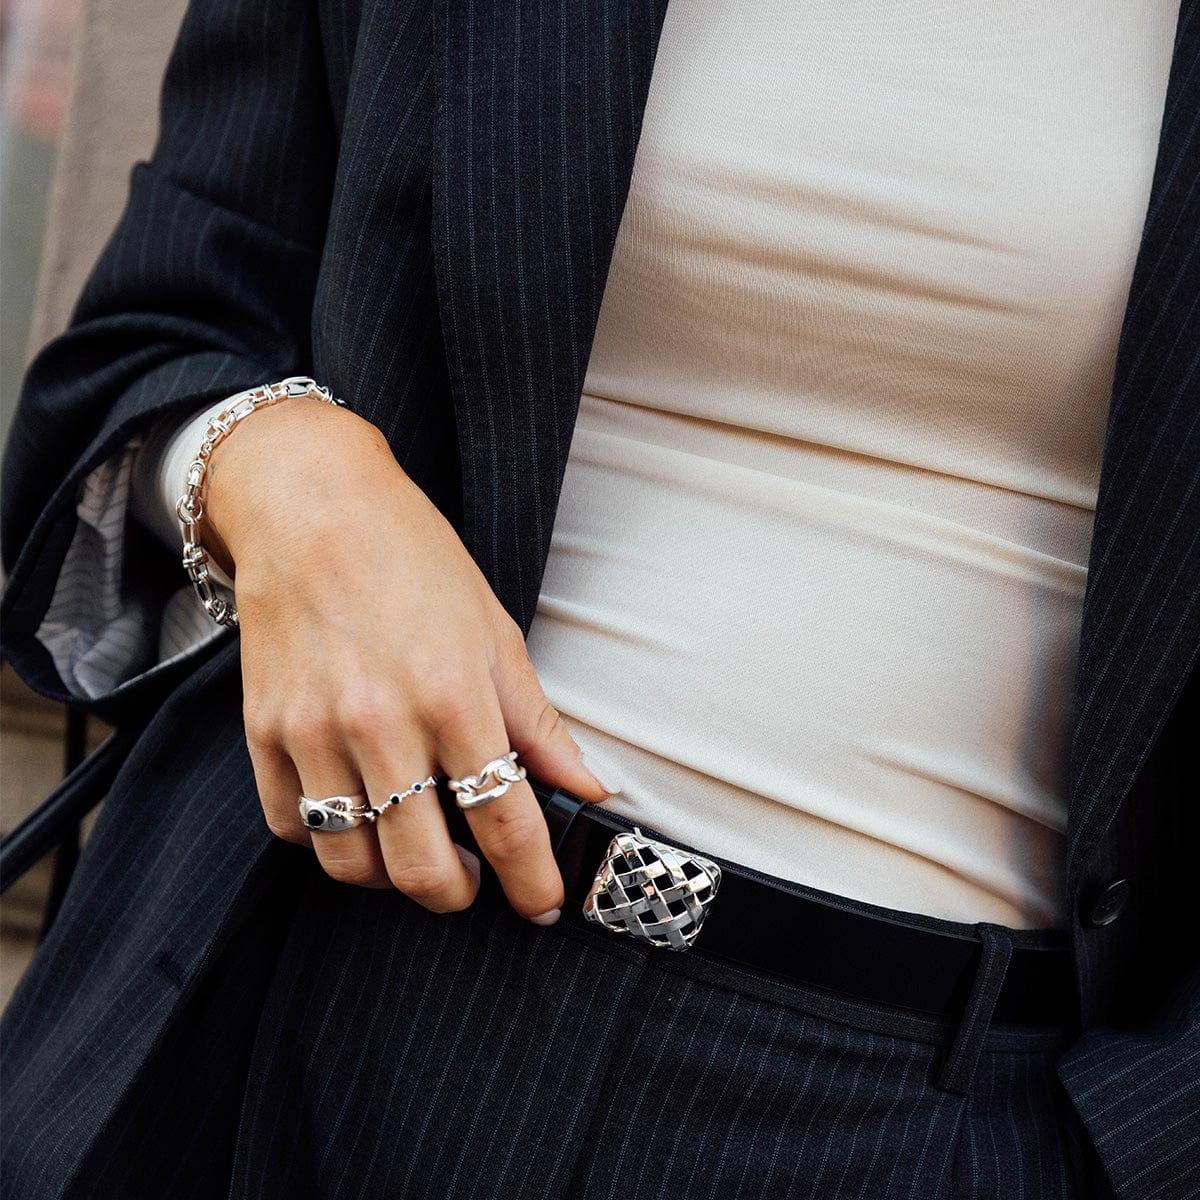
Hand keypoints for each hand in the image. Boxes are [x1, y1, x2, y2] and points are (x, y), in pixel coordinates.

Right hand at [205, 397, 618, 920]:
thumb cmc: (415, 563)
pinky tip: (357, 810)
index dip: (533, 881)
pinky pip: (293, 829)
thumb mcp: (497, 636)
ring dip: (392, 875)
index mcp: (454, 697)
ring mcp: (313, 733)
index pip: (506, 823)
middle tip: (474, 877)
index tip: (544, 906)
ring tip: (415, 843)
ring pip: (351, 864)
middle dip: (459, 894)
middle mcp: (380, 725)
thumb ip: (540, 726)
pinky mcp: (263, 734)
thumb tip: (591, 790)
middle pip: (421, 868)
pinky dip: (330, 839)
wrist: (313, 508)